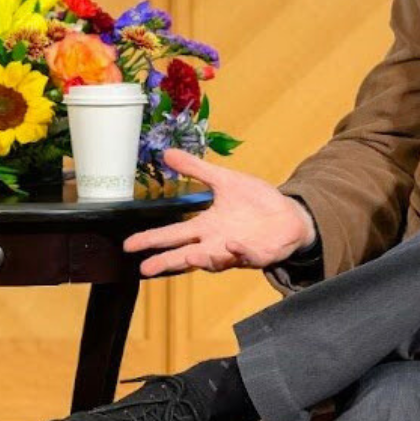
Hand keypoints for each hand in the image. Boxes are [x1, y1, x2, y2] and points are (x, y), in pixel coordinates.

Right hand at [122, 149, 316, 276]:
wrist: (289, 214)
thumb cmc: (255, 202)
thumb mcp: (224, 180)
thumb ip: (197, 170)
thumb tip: (166, 153)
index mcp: (206, 226)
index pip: (173, 234)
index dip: (152, 239)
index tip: (129, 245)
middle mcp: (216, 243)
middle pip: (186, 254)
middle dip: (166, 261)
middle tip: (145, 267)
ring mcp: (236, 252)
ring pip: (214, 261)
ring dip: (203, 260)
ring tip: (189, 257)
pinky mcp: (258, 254)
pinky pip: (247, 256)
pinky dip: (240, 252)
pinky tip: (232, 245)